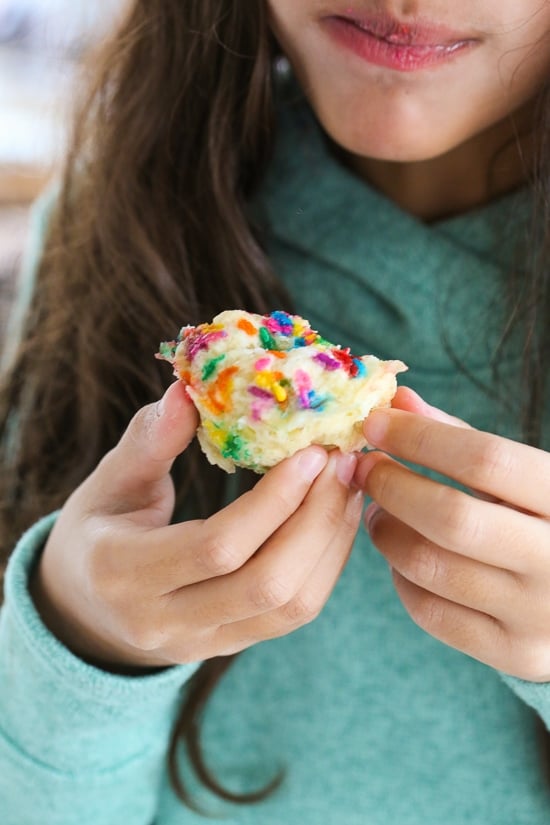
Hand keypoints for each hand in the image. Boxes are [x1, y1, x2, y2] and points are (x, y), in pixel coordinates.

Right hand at [32, 381, 362, 669]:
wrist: (85, 608)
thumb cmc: (97, 530)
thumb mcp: (108, 481)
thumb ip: (148, 440)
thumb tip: (188, 390)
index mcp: (122, 573)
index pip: (216, 547)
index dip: (274, 500)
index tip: (311, 453)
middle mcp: (163, 622)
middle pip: (267, 585)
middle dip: (317, 519)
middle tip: (342, 462)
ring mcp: (202, 643)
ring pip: (291, 607)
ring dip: (331, 541)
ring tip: (348, 485)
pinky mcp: (231, 646)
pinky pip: (294, 614)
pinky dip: (325, 563)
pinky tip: (335, 517)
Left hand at [354, 386, 549, 681]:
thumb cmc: (545, 518)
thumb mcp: (523, 472)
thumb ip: (462, 437)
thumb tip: (398, 402)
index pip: (486, 460)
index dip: (421, 437)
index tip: (376, 421)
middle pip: (451, 517)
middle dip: (392, 485)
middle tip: (365, 468)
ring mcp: (537, 616)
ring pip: (430, 567)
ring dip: (386, 530)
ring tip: (378, 510)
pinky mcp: (515, 654)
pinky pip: (430, 612)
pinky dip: (401, 577)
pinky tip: (403, 555)